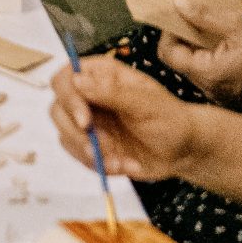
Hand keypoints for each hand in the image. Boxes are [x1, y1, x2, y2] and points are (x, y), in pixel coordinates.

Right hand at [50, 51, 209, 187]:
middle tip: (103, 148)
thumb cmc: (170, 119)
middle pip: (58, 108)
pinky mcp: (93, 147)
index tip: (86, 122)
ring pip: (65, 135)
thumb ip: (111, 92)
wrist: (183, 152)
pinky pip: (80, 157)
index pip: (66, 77)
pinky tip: (125, 165)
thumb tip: (76, 79)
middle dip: (76, 133)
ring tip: (120, 160)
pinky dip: (101, 166)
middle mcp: (90, 97)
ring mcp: (90, 123)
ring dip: (90, 153)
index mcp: (102, 76)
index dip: (69, 98)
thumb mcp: (146, 103)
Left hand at [157, 0, 241, 112]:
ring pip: (196, 68)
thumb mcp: (239, 25)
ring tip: (220, 33)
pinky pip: (212, 76)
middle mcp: (209, 91)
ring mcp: (220, 97)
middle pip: (180, 61)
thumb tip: (178, 3)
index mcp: (207, 73)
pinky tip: (232, 48)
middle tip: (201, 19)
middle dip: (185, 38)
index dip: (168, 31)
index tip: (181, 15)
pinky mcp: (231, 98)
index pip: (167, 53)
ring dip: (201, 48)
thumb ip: (205, 15)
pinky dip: (214, 59)